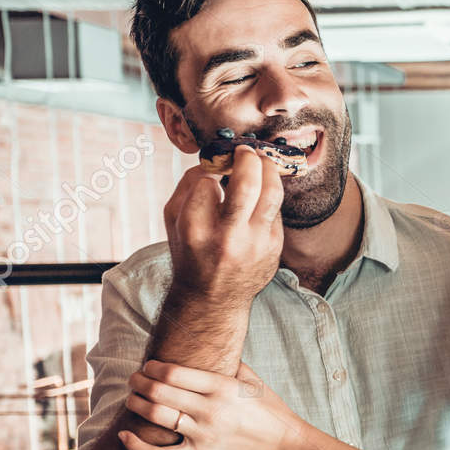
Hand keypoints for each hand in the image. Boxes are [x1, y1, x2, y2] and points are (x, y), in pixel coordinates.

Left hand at [119, 360, 301, 449]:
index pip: (174, 373)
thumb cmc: (270, 410)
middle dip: (139, 382)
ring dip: (136, 404)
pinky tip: (124, 435)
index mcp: (222, 387)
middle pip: (159, 392)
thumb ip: (231, 364)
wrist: (285, 445)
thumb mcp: (253, 381)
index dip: (153, 367)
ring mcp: (203, 434)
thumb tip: (211, 348)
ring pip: (156, 416)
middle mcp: (210, 410)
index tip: (148, 366)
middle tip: (134, 379)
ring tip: (132, 398)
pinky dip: (137, 447)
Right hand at [166, 146, 282, 305]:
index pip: (208, 182)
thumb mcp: (173, 220)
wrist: (212, 299)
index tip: (213, 173)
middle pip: (248, 183)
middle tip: (246, 151)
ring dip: (269, 169)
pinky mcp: (275, 247)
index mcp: (195, 229)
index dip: (211, 172)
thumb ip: (188, 185)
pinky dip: (268, 197)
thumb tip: (214, 160)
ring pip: (273, 193)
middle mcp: (227, 237)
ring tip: (261, 162)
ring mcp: (256, 243)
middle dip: (249, 157)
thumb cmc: (190, 252)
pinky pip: (276, 210)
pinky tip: (259, 197)